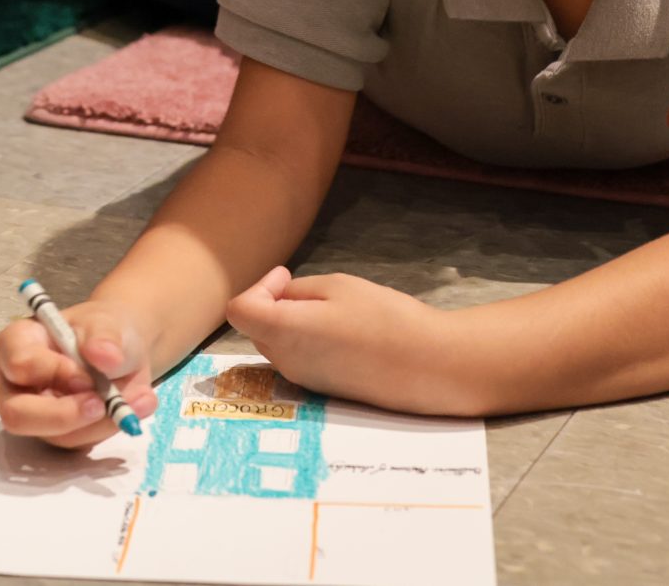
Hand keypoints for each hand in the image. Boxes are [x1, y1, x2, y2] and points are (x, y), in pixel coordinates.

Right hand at [0, 299, 159, 449]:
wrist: (122, 350)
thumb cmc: (102, 330)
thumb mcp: (107, 323)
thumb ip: (105, 337)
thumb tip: (104, 356)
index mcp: (16, 344)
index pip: (19, 364)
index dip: (54, 371)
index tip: (87, 373)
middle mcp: (16, 385)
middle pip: (17, 415)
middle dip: (63, 416)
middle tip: (101, 405)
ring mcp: (36, 414)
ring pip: (57, 436)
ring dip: (100, 423)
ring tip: (138, 398)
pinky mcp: (60, 434)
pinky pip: (81, 443)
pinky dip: (112, 427)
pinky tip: (135, 406)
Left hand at [223, 267, 455, 413]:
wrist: (430, 366)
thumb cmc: (385, 318)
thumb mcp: (339, 287)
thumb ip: (298, 291)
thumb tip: (279, 297)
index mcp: (285, 332)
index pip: (238, 311)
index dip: (257, 287)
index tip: (287, 277)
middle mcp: (287, 362)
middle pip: (256, 327)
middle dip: (272, 304)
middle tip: (307, 289)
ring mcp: (304, 380)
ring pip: (276, 344)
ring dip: (289, 323)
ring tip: (331, 310)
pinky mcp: (322, 391)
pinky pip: (298, 359)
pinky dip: (306, 342)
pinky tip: (343, 334)